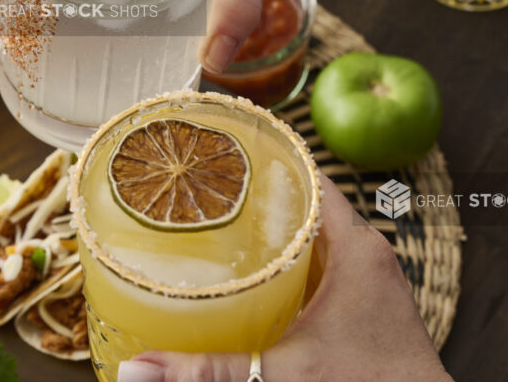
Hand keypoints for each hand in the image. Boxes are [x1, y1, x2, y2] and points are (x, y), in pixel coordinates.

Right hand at [116, 177, 451, 381]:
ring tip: (217, 224)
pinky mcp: (365, 305)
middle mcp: (366, 253)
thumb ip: (209, 369)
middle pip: (305, 202)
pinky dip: (288, 261)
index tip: (219, 148)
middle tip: (201, 189)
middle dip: (255, 195)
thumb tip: (138, 370)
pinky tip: (252, 277)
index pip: (308, 174)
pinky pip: (321, 264)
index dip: (264, 156)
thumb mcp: (282, 373)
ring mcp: (369, 279)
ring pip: (313, 235)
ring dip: (272, 229)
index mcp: (356, 246)